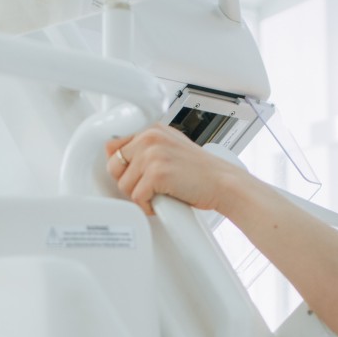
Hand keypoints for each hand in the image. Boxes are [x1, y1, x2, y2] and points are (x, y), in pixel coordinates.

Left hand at [104, 125, 242, 215]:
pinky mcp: (157, 173)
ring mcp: (153, 154)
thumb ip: (147, 150)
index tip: (132, 176)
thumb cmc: (201, 172)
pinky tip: (164, 201)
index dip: (121, 166)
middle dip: (129, 182)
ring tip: (161, 193)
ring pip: (124, 185)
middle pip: (113, 166)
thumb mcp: (171, 148)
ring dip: (140, 196)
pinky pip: (137, 198)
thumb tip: (118, 158)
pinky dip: (148, 206)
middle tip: (149, 187)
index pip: (113, 146)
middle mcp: (150, 138)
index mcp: (152, 130)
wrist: (224, 183)